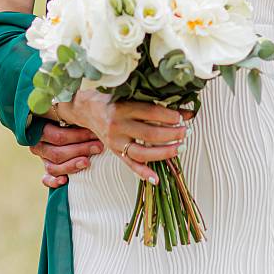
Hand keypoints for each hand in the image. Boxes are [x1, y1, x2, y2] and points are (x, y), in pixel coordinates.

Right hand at [30, 118, 103, 188]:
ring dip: (71, 165)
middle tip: (98, 147)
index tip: (95, 134)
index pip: (58, 136)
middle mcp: (39, 145)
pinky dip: (54, 181)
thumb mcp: (70, 118)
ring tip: (87, 162)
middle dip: (79, 150)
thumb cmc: (71, 121)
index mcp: (41, 129)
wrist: (65, 131)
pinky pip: (46, 179)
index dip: (77, 136)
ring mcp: (43, 159)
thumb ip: (76, 119)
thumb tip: (94, 121)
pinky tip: (65, 181)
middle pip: (57, 153)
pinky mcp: (46, 172)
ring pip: (53, 167)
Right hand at [51, 89, 193, 185]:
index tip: (182, 117)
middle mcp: (118, 125)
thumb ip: (154, 102)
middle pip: (150, 133)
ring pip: (142, 152)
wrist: (86, 108)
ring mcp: (115, 141)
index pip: (150, 113)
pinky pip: (130, 164)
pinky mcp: (114, 152)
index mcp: (123, 107)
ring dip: (164, 152)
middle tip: (186, 133)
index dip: (169, 116)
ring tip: (180, 149)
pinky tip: (157, 178)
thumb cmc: (111, 98)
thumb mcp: (130, 95)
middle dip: (171, 134)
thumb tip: (185, 111)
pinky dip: (144, 173)